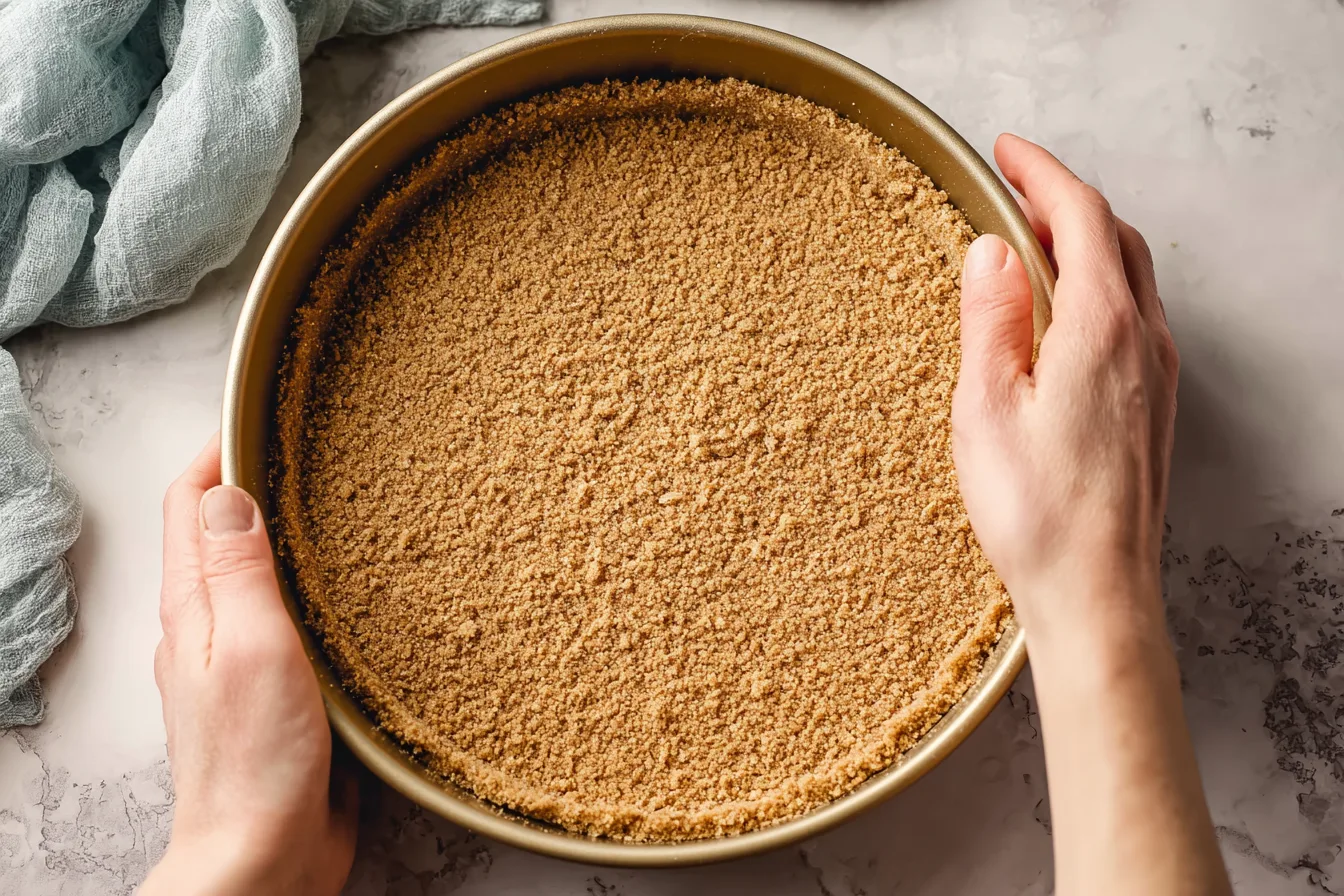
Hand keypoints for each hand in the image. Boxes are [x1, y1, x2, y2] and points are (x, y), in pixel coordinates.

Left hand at [140, 435, 356, 895]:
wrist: (265, 858)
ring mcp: (245, 661)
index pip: (189, 506)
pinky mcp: (283, 693)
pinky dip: (316, 589)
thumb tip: (231, 491)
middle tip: (313, 449)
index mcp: (192, 611)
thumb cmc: (254, 762)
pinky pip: (295, 621)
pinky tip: (356, 590)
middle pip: (221, 534)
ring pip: (260, 576)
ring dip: (290, 535)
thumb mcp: (252, 649)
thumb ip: (241, 572)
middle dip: (257, 483)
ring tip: (345, 504)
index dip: (216, 451)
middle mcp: (209, 629)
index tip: (259, 413)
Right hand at [953, 134, 1178, 647]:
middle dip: (1067, 200)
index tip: (1007, 151)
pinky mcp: (1154, 407)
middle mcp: (1145, 341)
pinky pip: (1136, 318)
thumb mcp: (986, 407)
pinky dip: (1101, 287)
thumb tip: (992, 251)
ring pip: (1132, 277)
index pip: (1081, 217)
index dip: (1042, 173)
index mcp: (1101, 327)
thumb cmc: (1036, 511)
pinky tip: (1065, 315)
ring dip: (1087, 242)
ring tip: (1034, 244)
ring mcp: (1158, 375)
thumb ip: (990, 319)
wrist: (1097, 592)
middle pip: (1116, 238)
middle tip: (1016, 189)